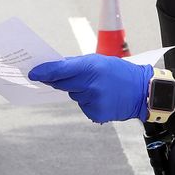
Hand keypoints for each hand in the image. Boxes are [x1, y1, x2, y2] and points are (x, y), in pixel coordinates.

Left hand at [29, 55, 151, 123]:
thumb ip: (76, 64)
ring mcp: (93, 101)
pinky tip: (102, 98)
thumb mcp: (99, 60)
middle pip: (62, 84)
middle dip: (61, 80)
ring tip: (98, 87)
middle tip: (69, 77)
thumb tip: (53, 68)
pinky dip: (88, 102)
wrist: (142, 91)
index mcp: (91, 67)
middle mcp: (90, 85)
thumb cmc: (119, 72)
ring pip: (74, 95)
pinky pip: (83, 106)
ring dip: (79, 91)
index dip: (43, 72)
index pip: (59, 70)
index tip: (32, 73)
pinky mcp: (96, 113)